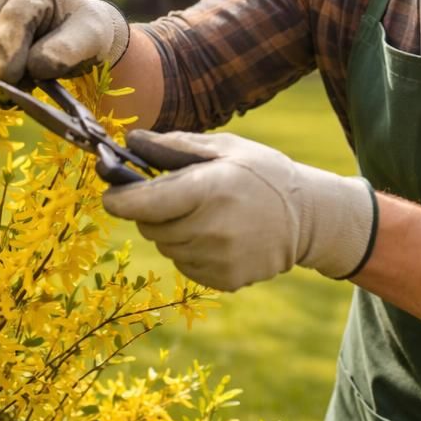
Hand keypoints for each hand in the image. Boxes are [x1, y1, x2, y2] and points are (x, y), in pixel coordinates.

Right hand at [0, 0, 129, 83]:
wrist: (81, 35)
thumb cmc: (88, 34)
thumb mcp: (90, 40)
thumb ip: (65, 51)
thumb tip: (33, 66)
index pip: (13, 16)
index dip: (7, 49)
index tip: (10, 80)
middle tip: (15, 92)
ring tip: (15, 90)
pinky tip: (4, 87)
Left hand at [102, 130, 376, 291]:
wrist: (309, 217)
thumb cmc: (262, 173)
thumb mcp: (224, 147)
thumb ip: (174, 146)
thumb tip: (130, 140)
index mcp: (208, 189)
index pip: (142, 204)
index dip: (119, 201)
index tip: (111, 196)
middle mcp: (210, 229)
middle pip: (150, 227)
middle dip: (152, 211)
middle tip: (177, 197)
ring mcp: (218, 260)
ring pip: (167, 247)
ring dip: (173, 231)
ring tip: (205, 215)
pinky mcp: (224, 280)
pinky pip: (186, 266)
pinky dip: (191, 251)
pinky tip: (218, 235)